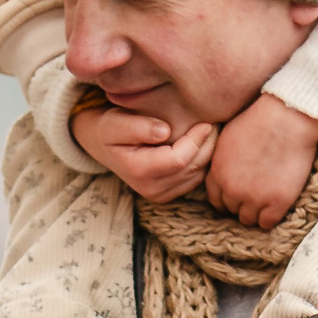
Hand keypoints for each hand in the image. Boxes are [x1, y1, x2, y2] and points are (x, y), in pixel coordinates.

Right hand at [72, 102, 215, 202]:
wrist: (104, 145)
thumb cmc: (110, 128)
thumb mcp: (114, 122)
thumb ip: (136, 126)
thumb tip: (164, 131)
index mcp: (138, 171)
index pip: (179, 159)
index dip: (196, 140)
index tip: (206, 122)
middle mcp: (151, 189)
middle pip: (192, 168)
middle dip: (207, 145)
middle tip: (214, 123)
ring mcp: (161, 195)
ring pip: (198, 174)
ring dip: (208, 153)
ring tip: (211, 131)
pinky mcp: (170, 194)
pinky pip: (196, 178)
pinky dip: (203, 161)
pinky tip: (203, 143)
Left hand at [204, 95, 317, 227]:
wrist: (286, 119)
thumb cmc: (260, 119)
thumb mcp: (228, 136)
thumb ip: (222, 157)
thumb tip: (223, 167)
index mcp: (217, 172)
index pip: (215, 198)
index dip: (227, 198)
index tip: (237, 195)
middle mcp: (231, 188)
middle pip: (231, 210)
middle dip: (241, 204)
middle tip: (255, 196)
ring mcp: (254, 197)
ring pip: (248, 219)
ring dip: (255, 212)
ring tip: (266, 202)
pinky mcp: (277, 202)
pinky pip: (267, 223)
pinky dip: (271, 217)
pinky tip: (277, 206)